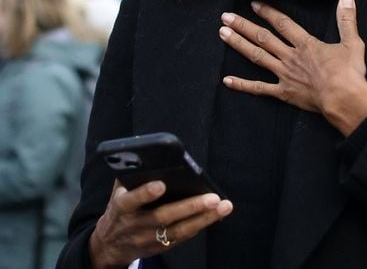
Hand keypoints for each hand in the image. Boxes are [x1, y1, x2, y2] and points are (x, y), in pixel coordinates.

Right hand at [89, 180, 232, 267]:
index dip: (145, 193)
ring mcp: (149, 239)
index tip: (161, 184)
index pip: (132, 200)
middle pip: (163, 217)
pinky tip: (216, 215)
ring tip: (223, 206)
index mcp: (122, 207)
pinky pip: (183, 237)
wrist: (109, 244)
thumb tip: (146, 152)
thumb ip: (130, 174)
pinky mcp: (160, 247)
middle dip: (189, 207)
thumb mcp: (118, 190)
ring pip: (179, 231)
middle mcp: (136, 225)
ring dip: (204, 219)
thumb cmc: (121, 207)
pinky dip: (200, 225)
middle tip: (212, 198)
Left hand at [219, 0, 366, 134]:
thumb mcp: (352, 42)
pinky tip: (227, 80)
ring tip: (222, 34)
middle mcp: (290, 57)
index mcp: (306, 44)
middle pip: (262, 37)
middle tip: (225, 16)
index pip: (282, 23)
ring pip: (257, 57)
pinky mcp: (283, 93)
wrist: (345, 100)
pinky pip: (259, 89)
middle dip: (243, 25)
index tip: (253, 3)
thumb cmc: (350, 73)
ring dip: (238, 44)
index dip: (267, 12)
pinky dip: (242, 85)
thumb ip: (347, 19)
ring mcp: (284, 75)